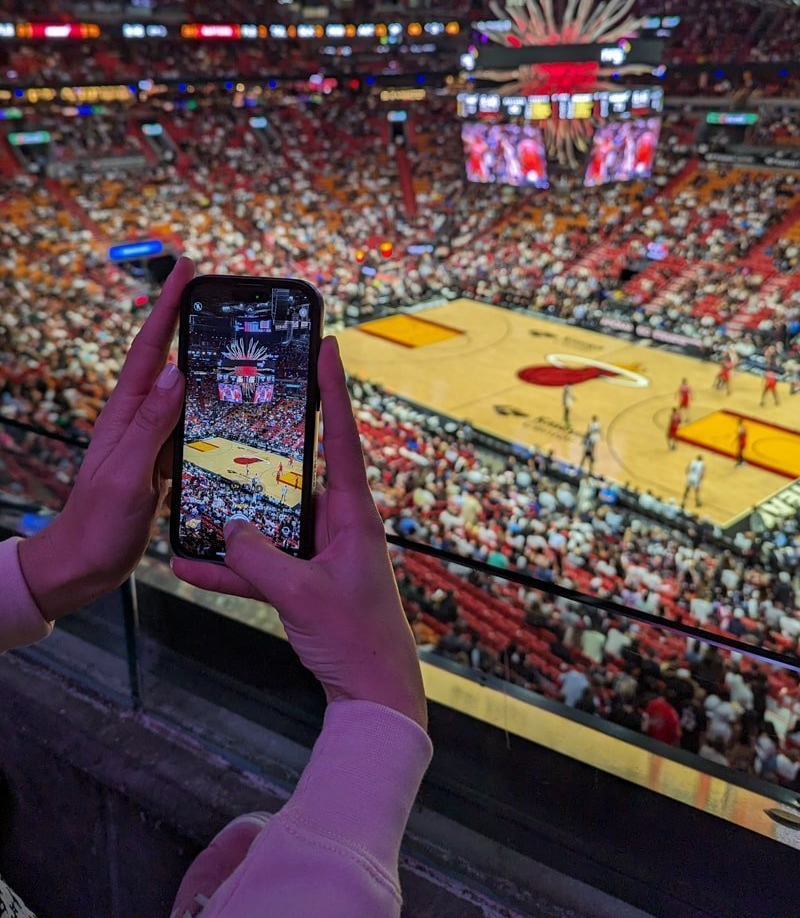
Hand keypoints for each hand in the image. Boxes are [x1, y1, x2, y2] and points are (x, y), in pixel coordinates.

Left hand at [18, 256, 194, 619]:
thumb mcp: (127, 474)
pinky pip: (189, 421)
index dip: (167, 307)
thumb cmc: (97, 524)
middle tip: (219, 295)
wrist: (83, 565)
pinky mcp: (162, 459)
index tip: (185, 270)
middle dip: (188, 321)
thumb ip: (150, 425)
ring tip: (235, 340)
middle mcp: (138, 418)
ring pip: (182, 390)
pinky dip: (209, 404)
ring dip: (204, 361)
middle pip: (167, 359)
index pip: (149, 349)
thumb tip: (175, 373)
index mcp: (124, 413)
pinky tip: (230, 405)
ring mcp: (150, 438)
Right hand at [173, 337, 426, 730]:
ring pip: (270, 522)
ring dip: (235, 519)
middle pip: (296, 472)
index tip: (327, 344)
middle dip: (264, 450)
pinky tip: (190, 566)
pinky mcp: (305, 581)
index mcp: (352, 513)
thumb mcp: (300, 594)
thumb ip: (258, 560)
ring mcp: (320, 552)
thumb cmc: (356, 639)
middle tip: (238, 413)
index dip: (333, 389)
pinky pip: (262, 564)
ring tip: (193, 502)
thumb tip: (226, 530)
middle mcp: (338, 523)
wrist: (375, 696)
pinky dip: (231, 566)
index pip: (341, 435)